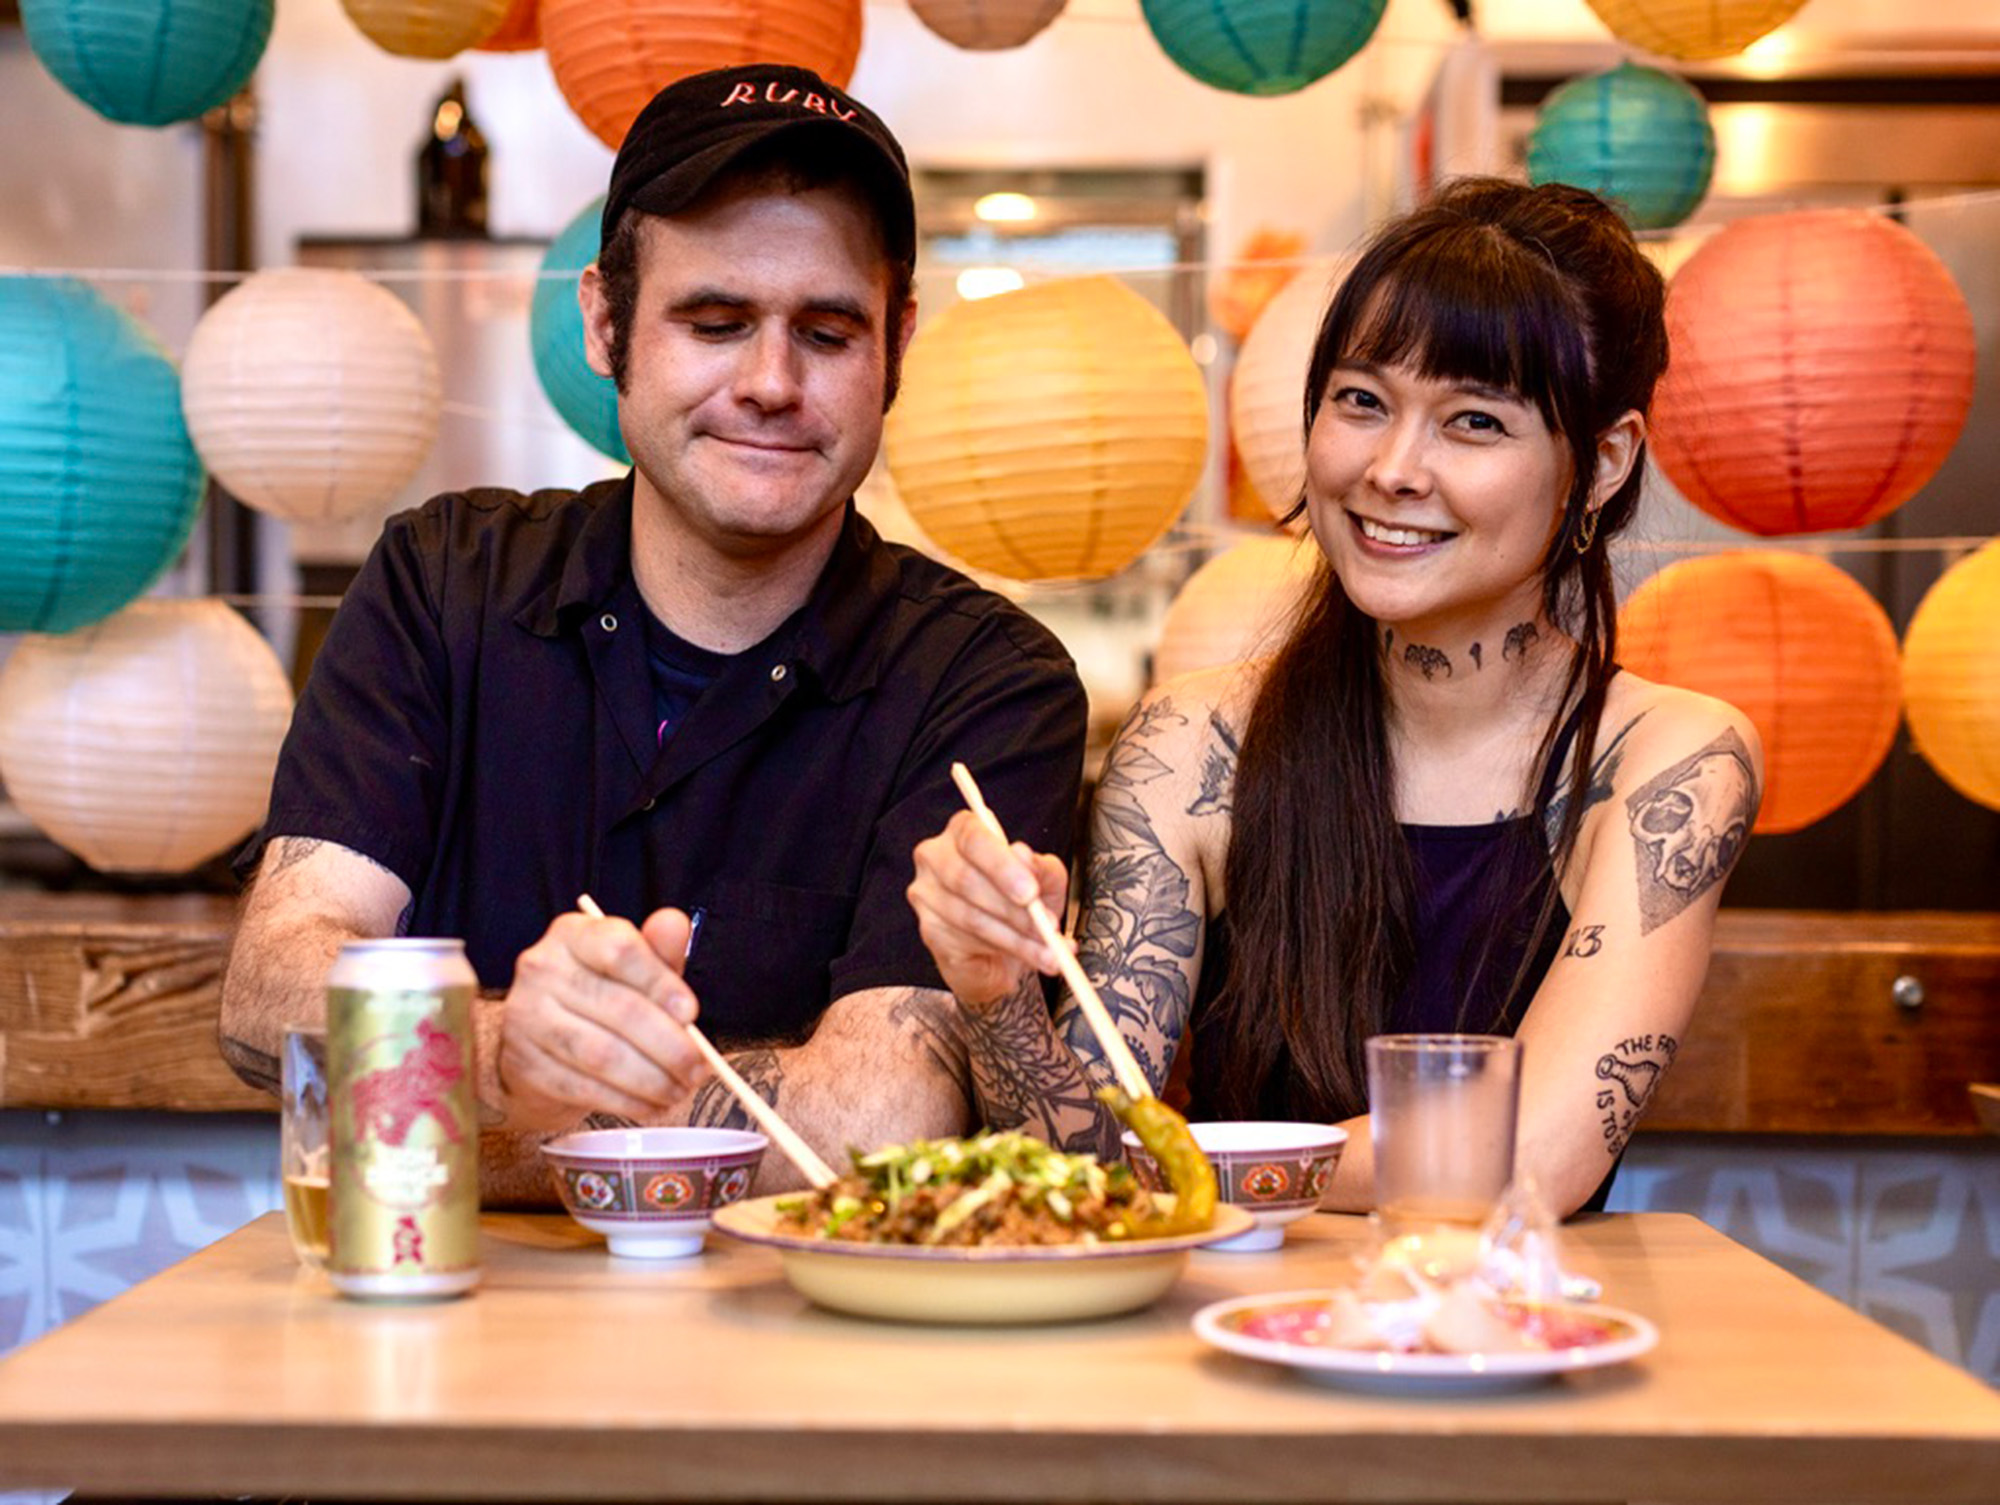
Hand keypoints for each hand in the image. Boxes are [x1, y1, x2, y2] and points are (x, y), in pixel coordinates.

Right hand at [494, 908, 708, 1132]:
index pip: (619, 949)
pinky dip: (627, 1101)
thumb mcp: (632, 970)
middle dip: (670, 1046)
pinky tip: (651, 1105)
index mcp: (573, 935)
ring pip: (603, 1055)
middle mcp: (542, 969)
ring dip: (652, 1080)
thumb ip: (658, 952)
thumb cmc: (597, 999)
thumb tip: (676, 924)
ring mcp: (526, 1018)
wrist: (538, 1045)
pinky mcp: (525, 1065)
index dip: (661, 983)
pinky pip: (585, 1088)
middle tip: (699, 1070)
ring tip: (680, 1091)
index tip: (691, 1013)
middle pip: (619, 1009)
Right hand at [908, 809, 1070, 1007]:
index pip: (972, 836)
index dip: (1001, 865)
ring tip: (1048, 949)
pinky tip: (1028, 955)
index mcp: (964, 832)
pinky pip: (966, 942)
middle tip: (1046, 926)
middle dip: (1012, 908)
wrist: (1006, 951)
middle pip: (964, 878)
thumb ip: (1041, 868)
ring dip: (1016, 937)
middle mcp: (936, 857)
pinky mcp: (929, 931)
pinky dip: (1006, 951)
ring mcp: (926, 895)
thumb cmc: (1022, 902)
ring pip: (969, 917)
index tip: (1030, 892)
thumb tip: (1024, 856)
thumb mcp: (1046, 881)